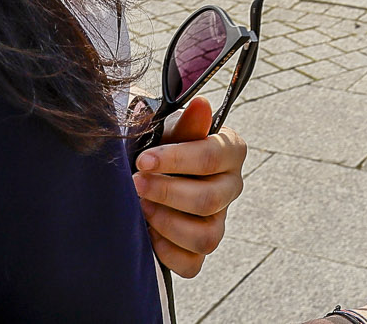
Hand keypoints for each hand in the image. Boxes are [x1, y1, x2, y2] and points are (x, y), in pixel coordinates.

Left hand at [131, 97, 246, 277]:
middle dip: (166, 193)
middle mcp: (231, 187)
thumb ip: (186, 123)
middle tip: (135, 184)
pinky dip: (167, 252)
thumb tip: (200, 104)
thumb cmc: (162, 144)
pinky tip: (148, 233)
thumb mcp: (170, 128)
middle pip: (208, 200)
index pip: (211, 158)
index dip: (175, 160)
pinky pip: (193, 264)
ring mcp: (219, 221)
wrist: (148, 169)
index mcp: (230, 151)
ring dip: (167, 223)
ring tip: (141, 208)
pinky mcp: (201, 250)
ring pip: (207, 237)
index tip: (143, 160)